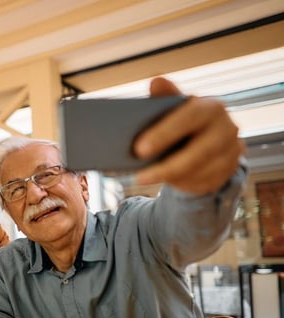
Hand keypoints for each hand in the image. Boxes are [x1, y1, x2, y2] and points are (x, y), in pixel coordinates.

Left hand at [133, 77, 243, 193]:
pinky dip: (183, 184)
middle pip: (199, 151)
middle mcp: (227, 128)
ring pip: (201, 171)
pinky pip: (205, 182)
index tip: (139, 149)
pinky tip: (165, 182)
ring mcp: (232, 151)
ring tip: (145, 179)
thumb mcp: (174, 108)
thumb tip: (157, 80)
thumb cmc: (183, 121)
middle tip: (139, 176)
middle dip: (168, 165)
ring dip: (172, 177)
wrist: (208, 139)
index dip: (164, 134)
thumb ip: (165, 97)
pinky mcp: (229, 170)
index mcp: (211, 107)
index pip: (190, 117)